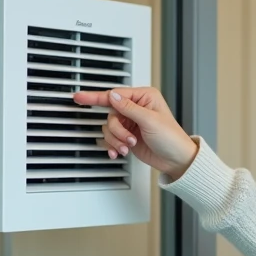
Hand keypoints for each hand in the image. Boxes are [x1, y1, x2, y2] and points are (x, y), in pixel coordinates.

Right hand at [72, 87, 198, 179]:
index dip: (95, 97)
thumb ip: (128, 108)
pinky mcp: (128, 137)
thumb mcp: (150, 120)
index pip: (115, 95)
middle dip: (117, 130)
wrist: (176, 160)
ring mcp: (131, 123)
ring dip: (117, 140)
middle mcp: (136, 109)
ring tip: (129, 146)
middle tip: (129, 138)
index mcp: (144, 98)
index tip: (79, 97)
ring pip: (110, 128)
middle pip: (110, 114)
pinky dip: (114, 146)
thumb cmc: (171, 138)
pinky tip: (120, 152)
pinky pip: (111, 139)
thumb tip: (113, 96)